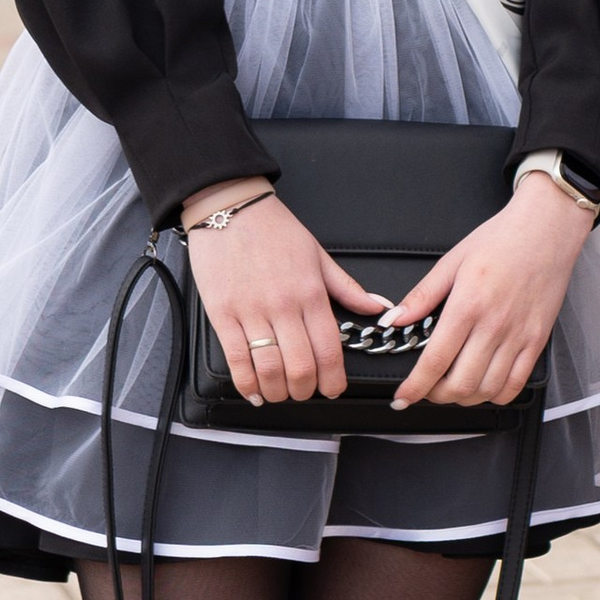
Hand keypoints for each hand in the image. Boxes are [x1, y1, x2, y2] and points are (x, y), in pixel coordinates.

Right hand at [184, 177, 388, 406]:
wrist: (230, 207)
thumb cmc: (273, 229)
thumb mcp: (318, 254)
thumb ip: (347, 287)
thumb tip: (377, 306)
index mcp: (311, 292)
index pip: (330, 350)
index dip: (334, 380)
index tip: (333, 388)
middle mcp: (284, 306)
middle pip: (301, 367)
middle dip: (306, 391)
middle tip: (306, 392)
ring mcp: (251, 311)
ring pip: (269, 369)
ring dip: (278, 391)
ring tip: (281, 392)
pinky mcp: (222, 314)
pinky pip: (236, 359)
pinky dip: (246, 383)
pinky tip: (254, 391)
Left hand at [386, 173, 594, 409]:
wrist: (547, 228)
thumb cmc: (502, 239)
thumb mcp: (453, 260)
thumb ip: (423, 295)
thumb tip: (395, 318)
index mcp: (467, 305)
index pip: (435, 361)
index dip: (415, 387)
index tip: (403, 397)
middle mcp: (494, 325)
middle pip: (460, 384)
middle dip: (436, 396)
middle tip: (427, 389)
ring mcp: (519, 335)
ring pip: (487, 389)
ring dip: (465, 398)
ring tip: (454, 388)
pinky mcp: (538, 339)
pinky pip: (517, 383)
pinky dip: (497, 394)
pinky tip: (485, 385)